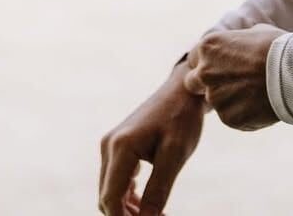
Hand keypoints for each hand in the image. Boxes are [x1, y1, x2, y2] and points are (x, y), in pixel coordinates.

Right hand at [99, 60, 204, 215]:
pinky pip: (116, 179)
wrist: (184, 89)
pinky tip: (148, 204)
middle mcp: (109, 146)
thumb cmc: (183, 117)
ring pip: (111, 191)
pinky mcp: (118, 146)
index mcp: (121, 147)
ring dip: (128, 209)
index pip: (111, 199)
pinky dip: (128, 195)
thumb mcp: (175, 154)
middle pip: (108, 197)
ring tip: (156, 215)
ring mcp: (111, 145)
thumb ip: (158, 190)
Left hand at [182, 24, 282, 131]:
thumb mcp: (253, 33)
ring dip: (230, 98)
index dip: (207, 63)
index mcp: (208, 47)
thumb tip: (237, 48)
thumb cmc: (276, 46)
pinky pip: (231, 115)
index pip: (194, 58)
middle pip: (192, 83)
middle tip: (230, 81)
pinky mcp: (228, 118)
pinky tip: (261, 102)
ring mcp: (215, 98)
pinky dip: (243, 111)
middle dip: (205, 84)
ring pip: (216, 101)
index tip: (221, 65)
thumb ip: (235, 44)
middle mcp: (205, 73)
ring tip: (256, 90)